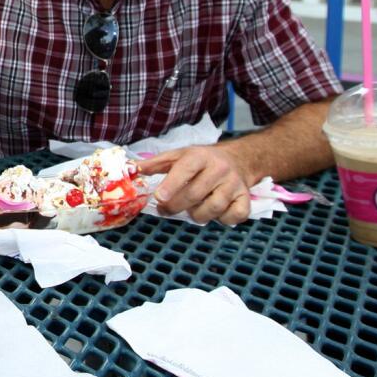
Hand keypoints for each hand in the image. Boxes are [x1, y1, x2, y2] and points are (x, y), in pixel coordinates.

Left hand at [137, 145, 251, 224]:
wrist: (237, 159)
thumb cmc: (201, 161)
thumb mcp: (177, 156)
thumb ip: (154, 164)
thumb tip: (130, 170)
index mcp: (199, 156)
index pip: (185, 169)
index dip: (172, 184)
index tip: (159, 198)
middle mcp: (219, 168)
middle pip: (196, 194)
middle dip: (176, 206)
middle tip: (165, 209)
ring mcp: (234, 184)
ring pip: (214, 208)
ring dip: (198, 215)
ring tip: (191, 209)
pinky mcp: (245, 198)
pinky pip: (235, 216)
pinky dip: (223, 220)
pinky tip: (215, 213)